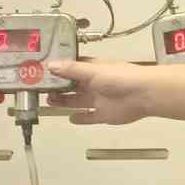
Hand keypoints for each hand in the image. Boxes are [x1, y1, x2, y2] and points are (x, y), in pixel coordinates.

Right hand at [43, 59, 184, 125]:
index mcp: (92, 69)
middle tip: (41, 90)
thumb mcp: (93, 70)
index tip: (42, 72)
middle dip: (58, 87)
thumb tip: (51, 65)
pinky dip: (80, 119)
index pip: (71, 68)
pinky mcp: (104, 114)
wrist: (143, 95)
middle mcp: (95, 83)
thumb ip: (72, 70)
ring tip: (49, 101)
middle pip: (72, 86)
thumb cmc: (121, 77)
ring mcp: (99, 99)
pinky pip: (89, 117)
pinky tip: (70, 119)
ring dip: (64, 101)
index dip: (58, 70)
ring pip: (77, 101)